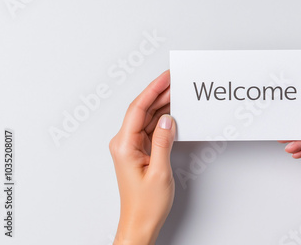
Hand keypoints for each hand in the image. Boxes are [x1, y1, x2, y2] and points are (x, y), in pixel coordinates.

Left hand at [109, 70, 174, 244]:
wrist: (140, 223)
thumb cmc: (146, 204)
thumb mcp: (160, 171)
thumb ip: (163, 141)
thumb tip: (167, 119)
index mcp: (124, 145)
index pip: (138, 109)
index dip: (152, 90)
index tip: (165, 77)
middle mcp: (124, 143)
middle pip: (141, 110)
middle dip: (158, 93)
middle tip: (175, 80)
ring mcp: (131, 147)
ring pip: (146, 118)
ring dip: (161, 105)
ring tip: (177, 92)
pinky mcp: (138, 151)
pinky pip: (149, 129)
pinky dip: (161, 119)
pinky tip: (172, 112)